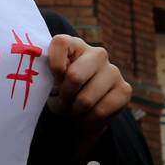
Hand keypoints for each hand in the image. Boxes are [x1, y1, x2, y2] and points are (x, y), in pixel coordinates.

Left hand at [47, 35, 131, 156]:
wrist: (82, 111)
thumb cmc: (62, 90)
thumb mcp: (50, 79)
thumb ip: (45, 73)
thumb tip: (40, 77)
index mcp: (75, 45)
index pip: (60, 43)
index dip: (53, 66)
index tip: (54, 78)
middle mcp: (97, 53)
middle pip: (74, 76)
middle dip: (65, 97)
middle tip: (63, 103)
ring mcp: (113, 71)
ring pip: (86, 99)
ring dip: (75, 112)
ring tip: (74, 110)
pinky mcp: (125, 89)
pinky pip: (101, 112)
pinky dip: (88, 121)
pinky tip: (87, 117)